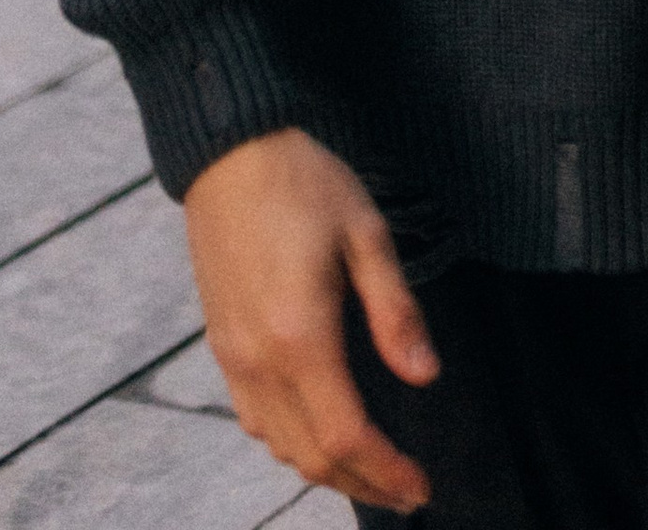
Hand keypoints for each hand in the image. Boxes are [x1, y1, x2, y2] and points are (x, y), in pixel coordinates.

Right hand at [185, 127, 439, 512]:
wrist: (230, 154)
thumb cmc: (305, 184)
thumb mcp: (367, 234)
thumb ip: (396, 312)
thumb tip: (424, 377)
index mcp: (300, 338)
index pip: (346, 436)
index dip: (386, 472)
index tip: (422, 489)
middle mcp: (259, 362)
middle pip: (310, 457)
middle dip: (362, 485)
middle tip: (408, 492)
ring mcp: (233, 359)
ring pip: (278, 447)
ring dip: (326, 470)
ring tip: (374, 470)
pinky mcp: (222, 347)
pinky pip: (255, 420)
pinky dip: (291, 443)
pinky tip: (321, 432)